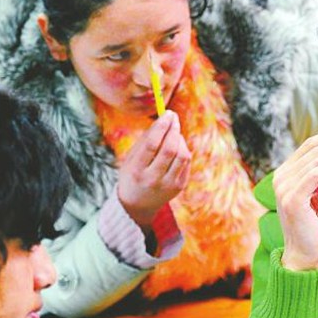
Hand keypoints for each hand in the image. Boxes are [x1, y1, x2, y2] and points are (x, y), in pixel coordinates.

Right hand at [117, 111, 190, 226]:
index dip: (161, 126)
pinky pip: (186, 162)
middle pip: (170, 149)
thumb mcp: (131, 158)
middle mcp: (153, 179)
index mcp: (137, 171)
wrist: (137, 205)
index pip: (152, 145)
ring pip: (182, 155)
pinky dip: (183, 149)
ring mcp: (169, 185)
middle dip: (173, 129)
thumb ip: (145, 140)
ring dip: (180, 139)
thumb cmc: (132, 174)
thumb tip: (163, 120)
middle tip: (173, 117)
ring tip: (173, 133)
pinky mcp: (179, 186)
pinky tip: (176, 145)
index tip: (167, 113)